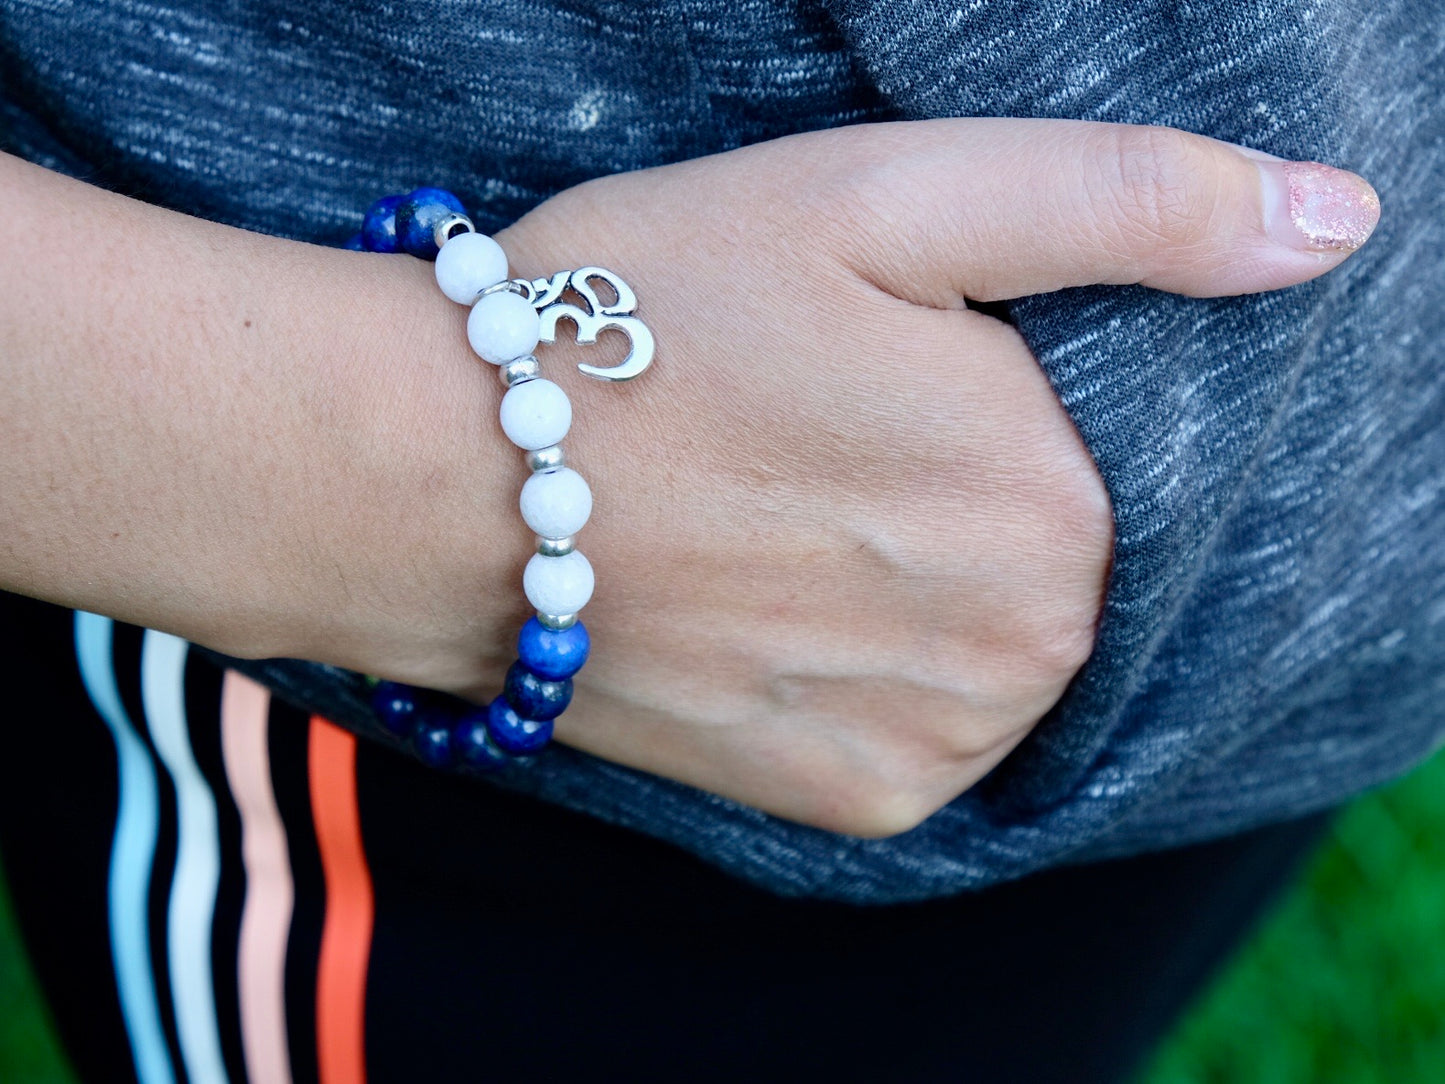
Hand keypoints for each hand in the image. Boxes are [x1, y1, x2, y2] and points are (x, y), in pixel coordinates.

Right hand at [1, 123, 1375, 835]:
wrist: (435, 478)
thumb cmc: (648, 315)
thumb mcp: (887, 202)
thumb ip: (1124, 206)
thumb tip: (1334, 225)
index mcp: (1055, 510)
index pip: (1093, 459)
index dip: (982, 401)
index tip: (868, 374)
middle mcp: (1016, 661)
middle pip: (1044, 561)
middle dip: (949, 495)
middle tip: (801, 439)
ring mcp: (926, 750)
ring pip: (988, 649)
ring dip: (909, 586)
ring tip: (769, 518)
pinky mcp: (839, 802)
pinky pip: (917, 730)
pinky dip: (865, 666)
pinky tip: (768, 600)